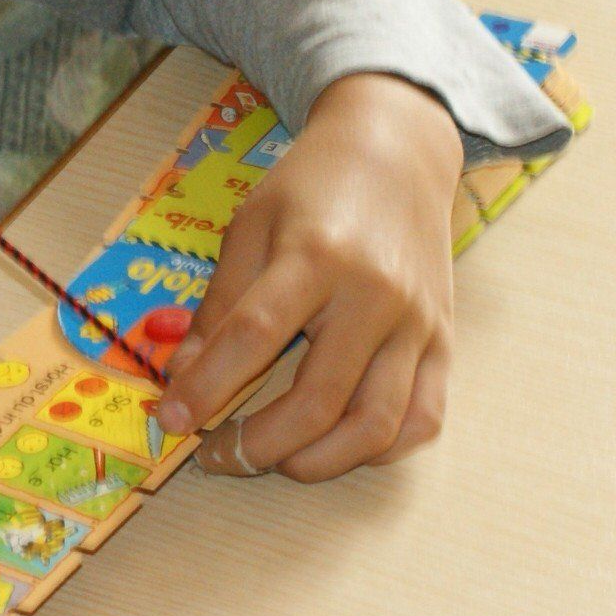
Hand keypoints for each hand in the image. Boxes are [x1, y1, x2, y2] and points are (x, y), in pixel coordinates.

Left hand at [154, 73, 462, 481]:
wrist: (398, 154)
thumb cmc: (313, 186)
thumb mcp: (251, 225)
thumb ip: (221, 304)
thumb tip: (184, 376)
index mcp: (316, 256)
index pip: (254, 337)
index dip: (206, 387)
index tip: (171, 419)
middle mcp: (374, 295)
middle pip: (318, 399)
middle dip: (258, 445)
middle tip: (220, 454)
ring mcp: (417, 324)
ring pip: (375, 426)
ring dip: (318, 462)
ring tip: (277, 458)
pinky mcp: (445, 342)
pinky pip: (422, 420)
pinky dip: (379, 449)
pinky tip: (338, 444)